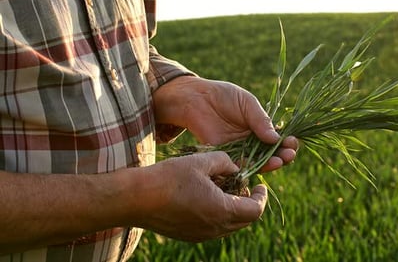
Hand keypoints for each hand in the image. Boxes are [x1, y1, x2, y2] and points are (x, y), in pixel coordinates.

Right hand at [135, 151, 266, 241]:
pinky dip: (219, 214)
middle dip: (249, 202)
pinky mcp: (189, 235)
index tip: (260, 184)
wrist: (135, 199)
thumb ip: (225, 162)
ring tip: (225, 188)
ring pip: (230, 225)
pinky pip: (214, 228)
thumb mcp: (201, 161)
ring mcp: (202, 235)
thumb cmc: (169, 177)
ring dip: (234, 209)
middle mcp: (215, 228)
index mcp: (222, 211)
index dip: (261, 196)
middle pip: (245, 220)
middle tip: (243, 185)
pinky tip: (207, 197)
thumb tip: (236, 167)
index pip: (256, 210)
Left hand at [153, 76, 297, 171]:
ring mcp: (240, 149)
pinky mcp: (226, 155)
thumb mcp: (247, 103)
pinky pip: (241, 165)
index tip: (293, 142)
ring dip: (271, 163)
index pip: (278, 138)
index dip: (287, 142)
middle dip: (283, 155)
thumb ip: (261, 120)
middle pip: (271, 152)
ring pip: (259, 161)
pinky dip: (252, 167)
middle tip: (289, 155)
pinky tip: (260, 166)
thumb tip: (277, 138)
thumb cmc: (223, 96)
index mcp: (260, 126)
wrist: (196, 99)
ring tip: (279, 162)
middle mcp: (252, 140)